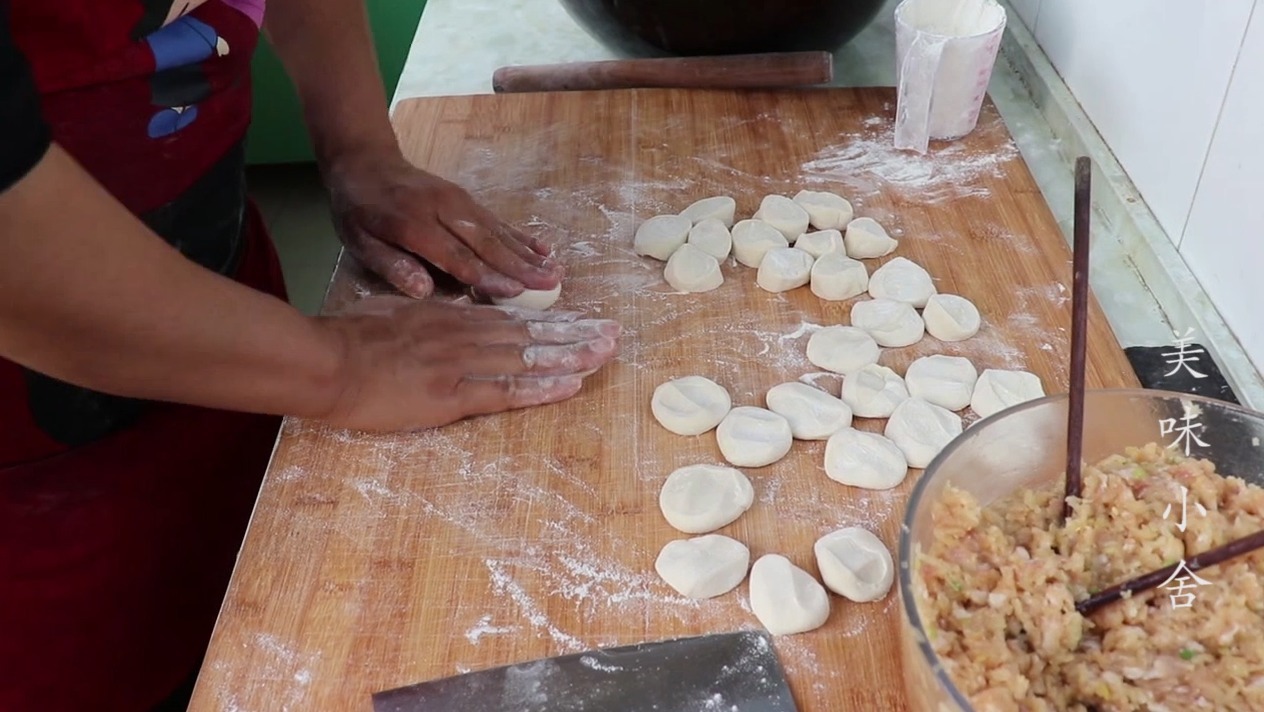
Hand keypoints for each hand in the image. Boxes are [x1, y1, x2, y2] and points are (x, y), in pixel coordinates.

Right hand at [318, 297, 619, 430]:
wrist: (324, 361)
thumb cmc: (349, 337)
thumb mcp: (394, 310)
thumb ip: (428, 309)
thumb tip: (454, 304)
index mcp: (450, 317)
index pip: (512, 318)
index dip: (551, 321)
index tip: (582, 320)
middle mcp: (463, 335)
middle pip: (531, 334)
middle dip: (575, 334)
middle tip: (612, 333)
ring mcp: (459, 364)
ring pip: (527, 358)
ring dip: (570, 356)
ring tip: (605, 354)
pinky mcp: (450, 395)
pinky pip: (505, 391)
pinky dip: (541, 388)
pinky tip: (571, 385)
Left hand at [324, 148, 561, 299]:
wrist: (366, 161)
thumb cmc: (359, 211)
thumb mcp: (359, 241)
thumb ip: (391, 265)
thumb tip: (424, 291)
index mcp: (413, 225)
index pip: (456, 256)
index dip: (486, 276)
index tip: (515, 293)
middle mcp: (443, 210)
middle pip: (486, 243)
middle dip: (520, 267)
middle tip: (551, 285)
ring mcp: (458, 201)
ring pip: (497, 231)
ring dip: (528, 254)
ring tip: (555, 271)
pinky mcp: (467, 198)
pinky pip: (497, 220)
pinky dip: (521, 236)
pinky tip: (543, 248)